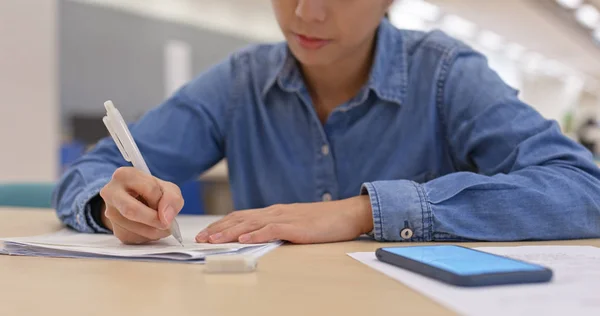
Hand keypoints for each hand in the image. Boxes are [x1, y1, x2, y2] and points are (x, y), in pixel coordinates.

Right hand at [99, 167, 183, 244]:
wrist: (138, 202)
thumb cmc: (153, 192)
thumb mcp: (168, 189)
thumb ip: (172, 198)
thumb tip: (165, 218)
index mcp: (124, 175)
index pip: (150, 189)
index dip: (162, 200)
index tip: (164, 204)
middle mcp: (111, 192)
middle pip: (132, 210)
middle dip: (154, 220)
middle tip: (166, 224)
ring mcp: (109, 213)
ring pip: (134, 228)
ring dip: (154, 231)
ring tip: (161, 225)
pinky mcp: (115, 230)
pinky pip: (134, 238)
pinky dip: (148, 237)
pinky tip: (150, 228)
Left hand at [195, 196, 373, 243]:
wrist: (347, 213)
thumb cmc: (324, 221)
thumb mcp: (295, 223)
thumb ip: (277, 227)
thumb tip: (259, 236)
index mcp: (275, 211)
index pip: (242, 216)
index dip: (222, 224)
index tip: (206, 233)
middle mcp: (276, 212)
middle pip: (241, 218)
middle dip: (218, 228)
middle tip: (200, 238)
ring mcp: (285, 218)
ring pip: (251, 223)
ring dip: (230, 231)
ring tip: (213, 239)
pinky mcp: (296, 227)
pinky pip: (272, 230)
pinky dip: (255, 234)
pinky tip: (243, 238)